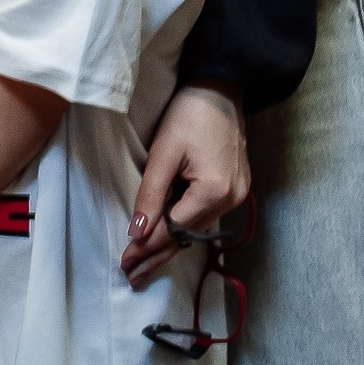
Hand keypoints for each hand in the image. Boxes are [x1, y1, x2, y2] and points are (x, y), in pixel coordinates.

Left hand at [123, 83, 250, 286]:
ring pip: (198, 229)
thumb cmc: (190, 112)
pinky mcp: (236, 188)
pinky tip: (168, 241)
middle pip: (188, 237)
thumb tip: (137, 233)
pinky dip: (184, 229)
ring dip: (170, 246)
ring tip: (145, 266)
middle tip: (133, 278)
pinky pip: (205, 217)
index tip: (125, 264)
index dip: (148, 248)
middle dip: (158, 257)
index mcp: (215, 191)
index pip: (175, 230)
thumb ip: (151, 195)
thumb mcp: (164, 152)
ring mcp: (238, 195)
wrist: (221, 87)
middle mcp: (232, 199)